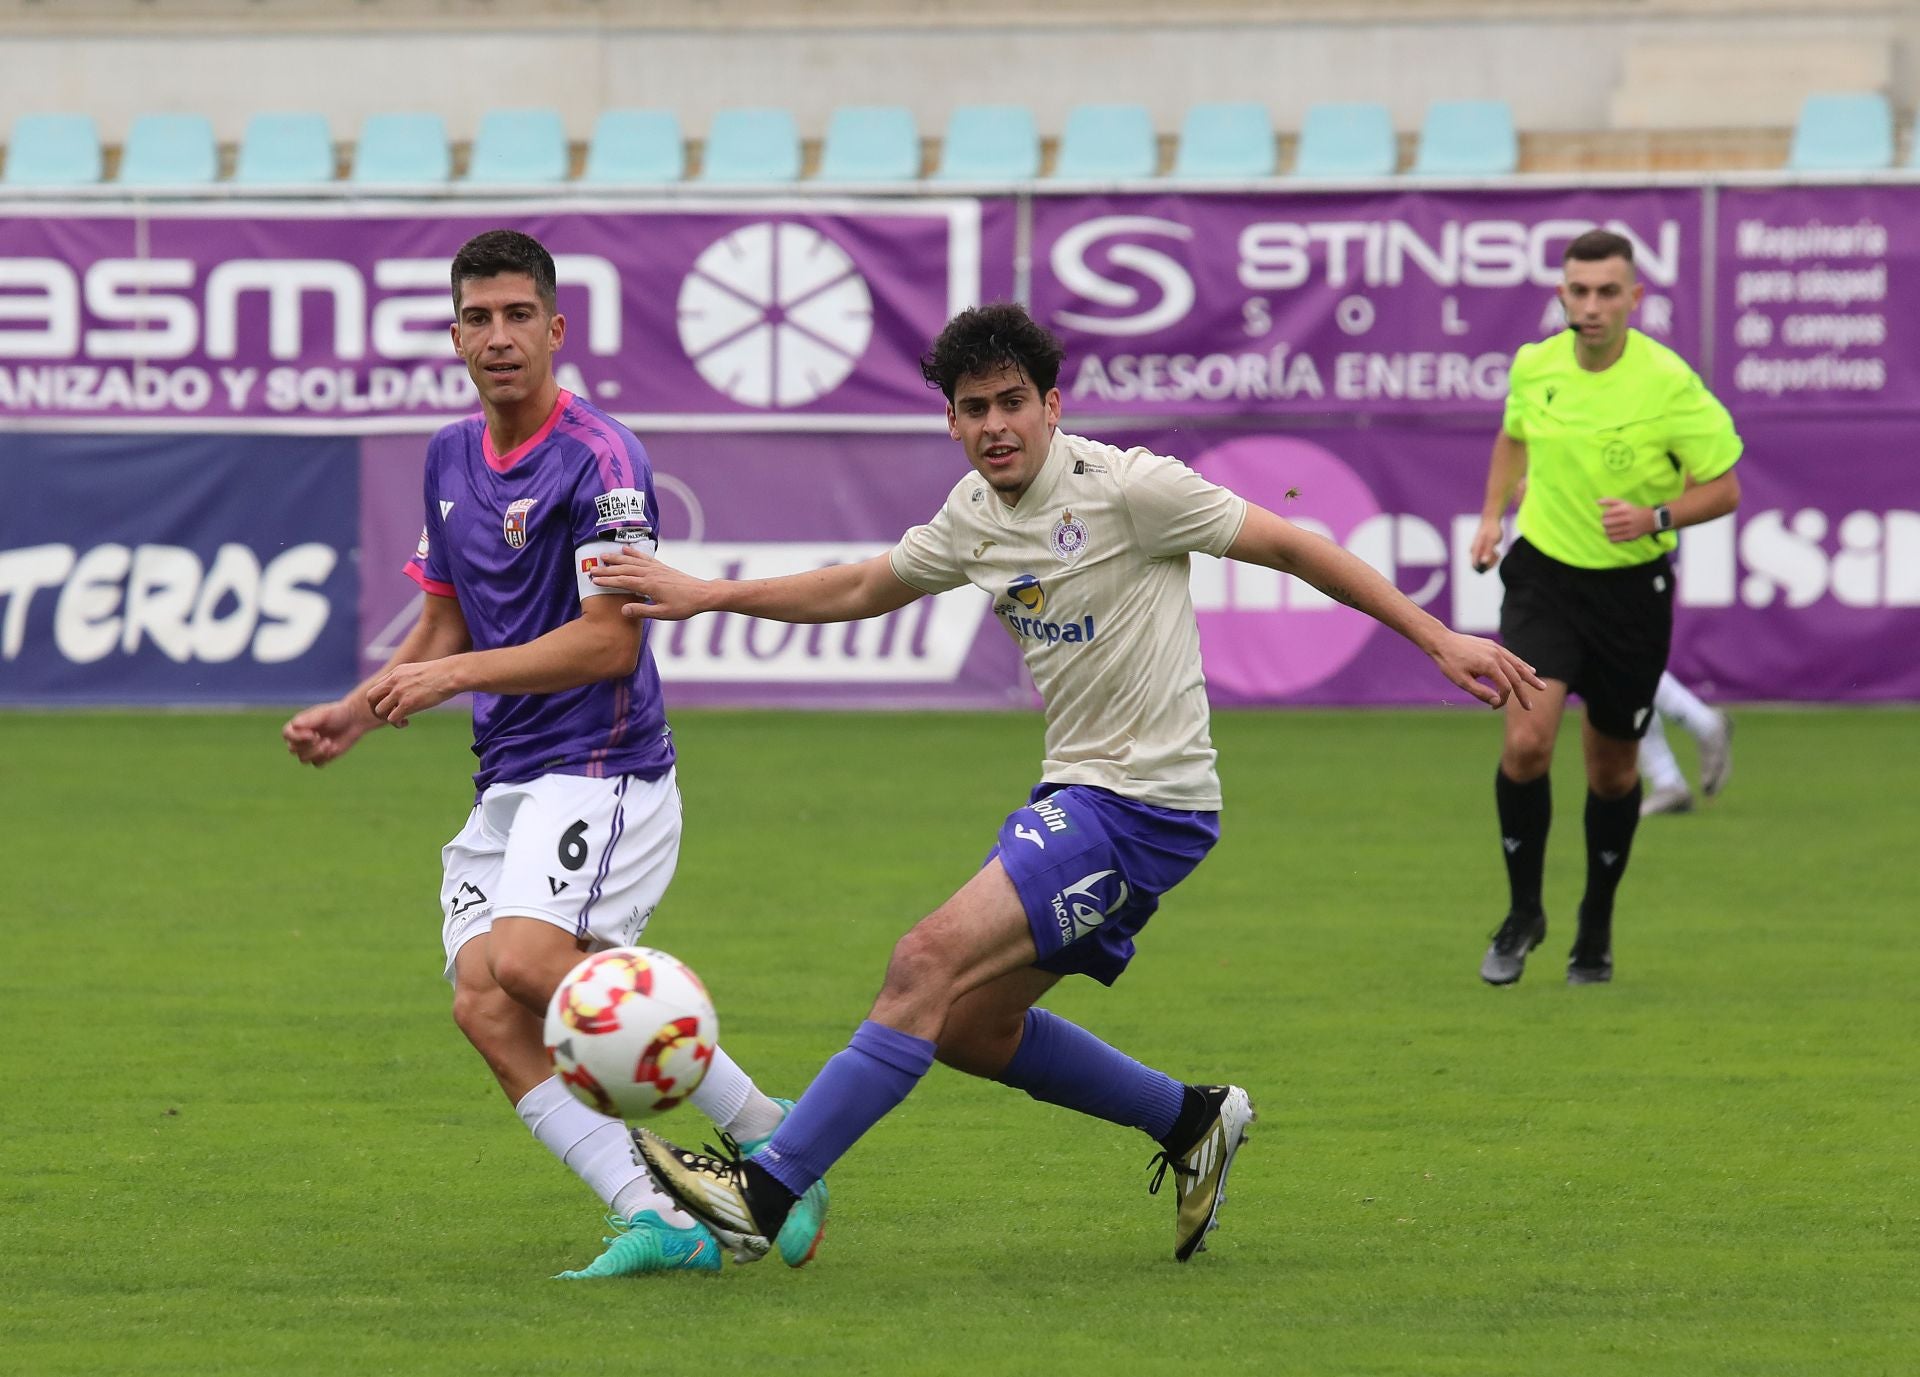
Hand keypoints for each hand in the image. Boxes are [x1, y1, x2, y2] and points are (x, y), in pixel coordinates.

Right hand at [282, 700, 371, 765]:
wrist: (354, 721)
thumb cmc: (337, 714)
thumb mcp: (324, 714)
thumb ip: (310, 720)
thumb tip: (295, 725)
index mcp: (299, 726)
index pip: (287, 734)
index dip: (297, 737)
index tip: (312, 734)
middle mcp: (301, 738)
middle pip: (293, 749)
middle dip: (307, 745)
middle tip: (320, 737)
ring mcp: (311, 749)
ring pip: (303, 759)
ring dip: (316, 752)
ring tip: (329, 742)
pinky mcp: (322, 757)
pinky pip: (317, 764)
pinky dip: (325, 757)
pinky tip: (334, 748)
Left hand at [365, 659, 464, 727]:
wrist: (452, 674)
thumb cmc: (444, 674)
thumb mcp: (421, 671)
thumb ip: (412, 679)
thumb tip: (416, 689)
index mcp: (397, 672)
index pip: (377, 686)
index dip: (382, 699)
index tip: (394, 704)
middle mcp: (394, 681)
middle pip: (371, 697)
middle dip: (376, 709)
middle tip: (388, 715)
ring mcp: (399, 692)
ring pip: (379, 710)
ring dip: (386, 719)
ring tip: (400, 720)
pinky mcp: (408, 703)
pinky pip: (392, 719)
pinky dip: (396, 724)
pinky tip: (406, 723)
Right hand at [588, 547, 714, 620]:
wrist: (703, 594)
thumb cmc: (684, 606)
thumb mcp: (663, 613)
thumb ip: (642, 611)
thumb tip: (623, 610)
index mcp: (648, 585)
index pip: (622, 582)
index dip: (607, 581)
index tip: (593, 580)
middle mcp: (650, 574)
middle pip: (624, 569)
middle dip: (606, 569)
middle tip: (591, 569)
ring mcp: (656, 568)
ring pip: (632, 561)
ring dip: (616, 559)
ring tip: (603, 556)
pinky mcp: (662, 567)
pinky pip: (644, 557)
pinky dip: (634, 553)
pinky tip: (626, 549)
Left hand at [1427, 631, 1543, 709]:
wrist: (1441, 641)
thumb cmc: (1449, 663)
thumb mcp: (1462, 681)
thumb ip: (1480, 692)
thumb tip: (1498, 701)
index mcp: (1489, 665)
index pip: (1505, 687)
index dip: (1503, 699)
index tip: (1494, 707)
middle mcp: (1497, 656)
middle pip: (1516, 677)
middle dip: (1523, 693)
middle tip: (1529, 707)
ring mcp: (1496, 649)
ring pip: (1517, 665)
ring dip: (1529, 677)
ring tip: (1541, 686)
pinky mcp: (1493, 646)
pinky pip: (1512, 657)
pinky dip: (1521, 664)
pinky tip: (1529, 670)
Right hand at [1469, 516, 1503, 572]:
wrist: (1491, 520)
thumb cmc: (1491, 529)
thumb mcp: (1492, 541)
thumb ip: (1487, 552)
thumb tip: (1483, 562)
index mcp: (1474, 550)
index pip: (1475, 565)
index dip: (1483, 568)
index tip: (1492, 562)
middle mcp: (1474, 552)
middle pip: (1480, 565)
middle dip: (1489, 563)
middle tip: (1497, 556)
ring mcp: (1478, 551)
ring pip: (1483, 562)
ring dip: (1492, 560)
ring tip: (1497, 553)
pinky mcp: (1482, 550)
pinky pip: (1486, 559)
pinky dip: (1492, 557)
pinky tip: (1496, 552)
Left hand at [1598, 499, 1655, 542]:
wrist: (1649, 520)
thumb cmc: (1631, 511)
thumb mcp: (1622, 503)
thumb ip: (1609, 501)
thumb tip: (1597, 502)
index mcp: (1624, 509)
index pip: (1605, 514)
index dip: (1604, 515)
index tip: (1608, 516)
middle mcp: (1627, 518)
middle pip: (1605, 523)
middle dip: (1605, 523)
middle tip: (1608, 523)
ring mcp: (1629, 528)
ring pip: (1608, 532)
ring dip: (1607, 530)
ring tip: (1611, 528)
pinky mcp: (1630, 536)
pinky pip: (1613, 540)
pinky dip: (1611, 537)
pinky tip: (1614, 534)